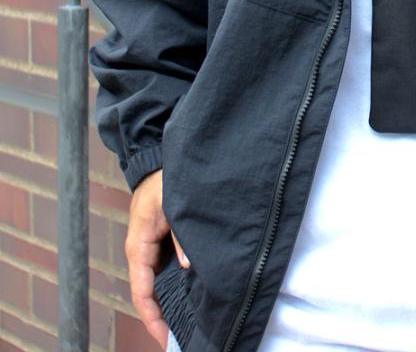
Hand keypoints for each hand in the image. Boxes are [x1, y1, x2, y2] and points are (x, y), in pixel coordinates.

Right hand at [124, 169, 189, 348]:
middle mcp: (142, 253)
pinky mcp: (161, 244)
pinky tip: (192, 295)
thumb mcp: (172, 204)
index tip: (166, 338)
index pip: (142, 292)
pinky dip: (175, 286)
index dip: (153, 317)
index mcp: (139, 247)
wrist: (157, 164)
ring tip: (189, 323)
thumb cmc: (162, 181)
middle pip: (149, 294)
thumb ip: (180, 234)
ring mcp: (151, 249)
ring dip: (170, 303)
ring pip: (158, 284)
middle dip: (163, 318)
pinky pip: (165, 271)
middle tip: (183, 338)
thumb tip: (188, 266)